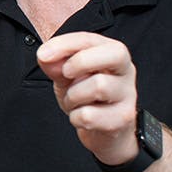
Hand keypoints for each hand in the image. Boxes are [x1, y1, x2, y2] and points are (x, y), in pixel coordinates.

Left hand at [35, 32, 139, 164]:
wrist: (103, 132)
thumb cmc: (87, 97)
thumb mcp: (68, 75)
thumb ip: (55, 63)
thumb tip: (44, 56)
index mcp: (113, 54)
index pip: (91, 39)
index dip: (65, 44)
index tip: (43, 54)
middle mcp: (126, 71)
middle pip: (112, 55)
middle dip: (80, 62)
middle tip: (66, 74)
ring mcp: (128, 95)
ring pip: (99, 85)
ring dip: (74, 95)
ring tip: (73, 101)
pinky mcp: (122, 119)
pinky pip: (91, 115)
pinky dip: (76, 117)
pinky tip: (81, 117)